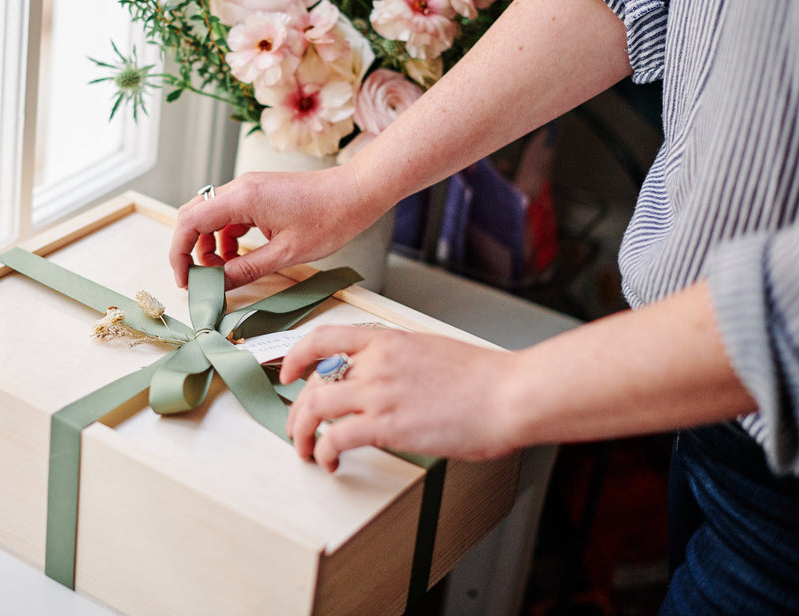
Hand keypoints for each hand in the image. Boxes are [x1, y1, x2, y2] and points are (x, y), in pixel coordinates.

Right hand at [169, 167, 379, 288]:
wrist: (355, 193)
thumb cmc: (329, 218)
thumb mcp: (285, 254)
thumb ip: (246, 270)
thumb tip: (218, 286)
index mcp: (242, 198)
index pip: (189, 222)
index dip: (179, 253)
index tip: (184, 279)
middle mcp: (240, 188)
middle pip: (193, 216)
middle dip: (189, 249)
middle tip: (197, 278)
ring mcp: (249, 188)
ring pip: (210, 216)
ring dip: (208, 244)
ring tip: (222, 271)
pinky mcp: (258, 193)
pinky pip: (229, 214)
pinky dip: (225, 237)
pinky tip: (237, 257)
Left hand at [280, 325, 518, 470]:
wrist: (510, 394)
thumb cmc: (485, 379)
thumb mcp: (433, 352)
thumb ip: (401, 363)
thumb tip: (386, 383)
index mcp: (388, 341)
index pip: (325, 337)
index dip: (297, 354)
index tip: (288, 371)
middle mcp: (377, 362)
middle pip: (315, 380)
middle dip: (298, 409)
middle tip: (297, 428)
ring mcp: (380, 392)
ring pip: (314, 407)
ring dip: (301, 432)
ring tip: (305, 450)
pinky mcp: (387, 425)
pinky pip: (335, 438)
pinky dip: (324, 452)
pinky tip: (330, 462)